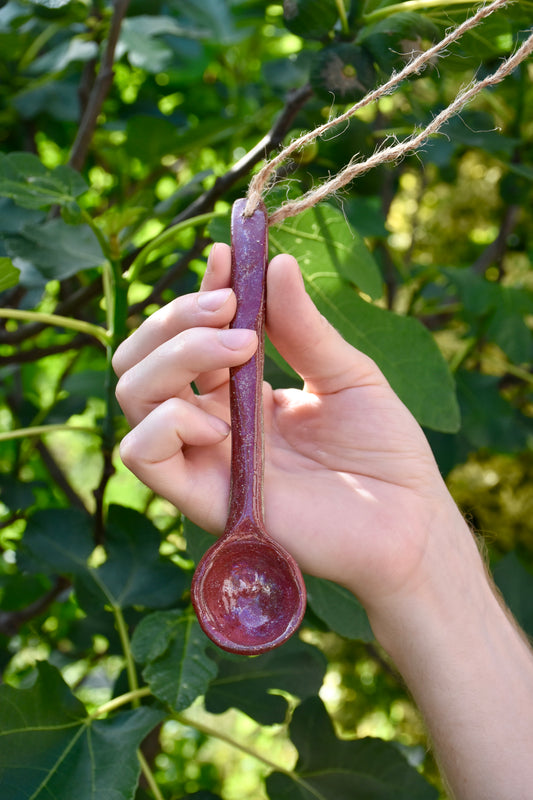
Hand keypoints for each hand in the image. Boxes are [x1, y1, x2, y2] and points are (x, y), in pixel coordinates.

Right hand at [113, 244, 461, 613]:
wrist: (409, 521)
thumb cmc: (384, 451)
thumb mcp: (347, 374)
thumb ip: (304, 327)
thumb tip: (277, 262)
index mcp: (239, 391)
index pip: (188, 334)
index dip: (199, 291)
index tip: (226, 258)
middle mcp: (211, 420)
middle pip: (143, 358)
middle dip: (175, 318)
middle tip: (231, 309)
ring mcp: (204, 458)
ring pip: (132, 394)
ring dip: (174, 355)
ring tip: (238, 348)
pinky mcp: (203, 498)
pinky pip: (141, 453)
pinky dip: (168, 420)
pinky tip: (219, 420)